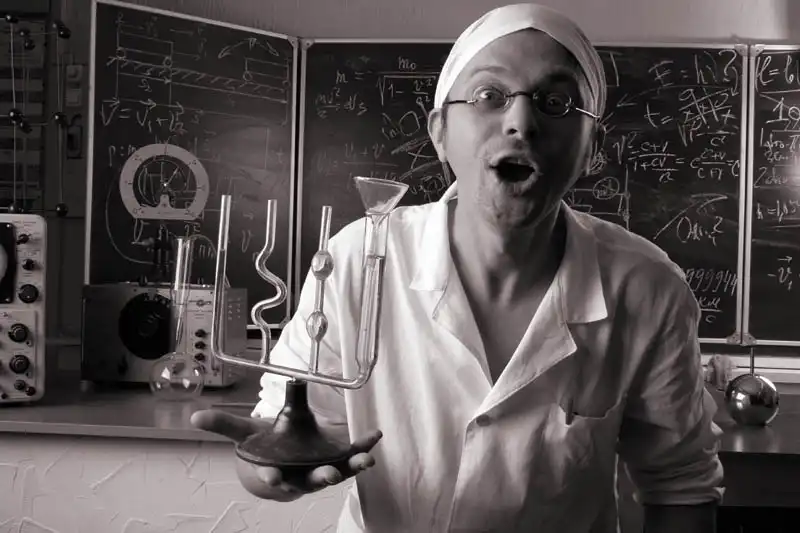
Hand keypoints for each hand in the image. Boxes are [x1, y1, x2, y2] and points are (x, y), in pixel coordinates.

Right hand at [190, 409, 381, 501]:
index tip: (273, 476)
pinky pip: (353, 455)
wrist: (283, 455)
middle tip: (327, 477)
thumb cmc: (264, 444)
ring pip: (339, 472)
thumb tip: (195, 416)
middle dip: (320, 479)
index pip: (273, 477)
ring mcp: (322, 470)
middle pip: (311, 481)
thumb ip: (224, 425)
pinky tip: (375, 436)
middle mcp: (301, 475)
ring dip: (352, 468)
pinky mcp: (337, 460)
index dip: (272, 478)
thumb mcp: (245, 433)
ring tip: (365, 462)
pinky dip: (364, 447)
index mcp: (276, 471)